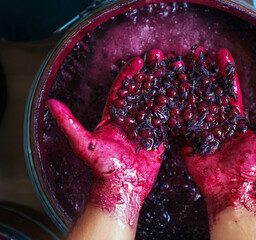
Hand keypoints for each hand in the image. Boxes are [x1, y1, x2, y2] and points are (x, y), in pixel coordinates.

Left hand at [48, 56, 163, 225]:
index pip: (122, 88)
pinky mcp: (157, 139)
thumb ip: (68, 123)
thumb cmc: (102, 167)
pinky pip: (166, 120)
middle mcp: (130, 119)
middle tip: (160, 57)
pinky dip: (173, 107)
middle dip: (150, 73)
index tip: (139, 59)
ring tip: (174, 70)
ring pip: (155, 102)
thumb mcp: (83, 143)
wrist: (122, 188)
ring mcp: (145, 127)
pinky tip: (182, 94)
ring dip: (164, 85)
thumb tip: (50, 103)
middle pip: (141, 90)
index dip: (130, 72)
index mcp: (114, 116)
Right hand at [182, 47, 255, 214]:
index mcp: (233, 118)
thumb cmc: (248, 167)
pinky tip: (166, 93)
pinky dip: (174, 109)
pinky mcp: (188, 139)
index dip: (226, 71)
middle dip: (203, 73)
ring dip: (187, 86)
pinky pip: (180, 123)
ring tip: (179, 68)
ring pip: (193, 103)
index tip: (221, 54)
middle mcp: (216, 120)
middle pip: (208, 92)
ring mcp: (201, 129)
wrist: (227, 187)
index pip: (229, 89)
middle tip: (196, 55)